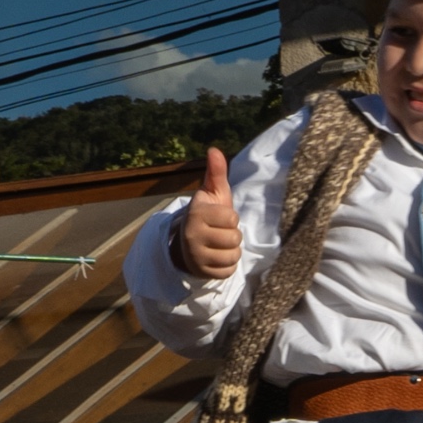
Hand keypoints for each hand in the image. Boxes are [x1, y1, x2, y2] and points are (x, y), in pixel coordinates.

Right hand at [177, 148, 241, 278]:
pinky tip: (217, 258)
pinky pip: (228, 271)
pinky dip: (227, 265)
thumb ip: (216, 173)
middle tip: (219, 232)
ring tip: (219, 245)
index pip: (232, 218)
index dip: (230, 217)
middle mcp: (192, 235)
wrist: (188, 242)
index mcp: (196, 213)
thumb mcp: (212, 193)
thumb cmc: (208, 214)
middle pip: (234, 238)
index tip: (219, 217)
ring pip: (233, 256)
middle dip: (232, 235)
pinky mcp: (201, 273)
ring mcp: (195, 256)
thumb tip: (214, 150)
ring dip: (231, 251)